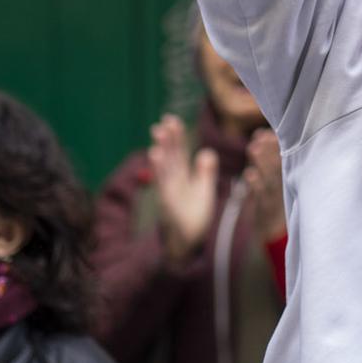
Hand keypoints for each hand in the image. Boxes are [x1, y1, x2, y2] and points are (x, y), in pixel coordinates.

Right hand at [149, 115, 217, 268]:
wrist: (188, 242)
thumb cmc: (194, 217)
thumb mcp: (203, 191)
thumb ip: (205, 172)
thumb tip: (206, 151)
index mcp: (182, 177)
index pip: (179, 152)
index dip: (176, 137)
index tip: (172, 120)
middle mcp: (173, 181)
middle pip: (171, 156)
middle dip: (168, 138)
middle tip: (165, 120)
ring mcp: (168, 191)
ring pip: (165, 166)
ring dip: (162, 148)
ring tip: (159, 132)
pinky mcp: (167, 202)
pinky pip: (162, 182)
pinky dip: (158, 168)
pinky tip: (155, 154)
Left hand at [242, 129, 285, 239]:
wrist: (275, 232)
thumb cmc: (274, 199)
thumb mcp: (277, 178)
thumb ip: (270, 156)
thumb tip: (260, 133)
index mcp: (287, 176)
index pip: (284, 155)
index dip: (275, 143)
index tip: (266, 132)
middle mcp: (284, 185)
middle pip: (278, 164)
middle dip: (269, 149)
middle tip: (260, 136)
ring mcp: (276, 196)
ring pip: (270, 177)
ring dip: (262, 162)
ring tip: (253, 148)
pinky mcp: (267, 209)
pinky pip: (262, 197)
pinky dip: (256, 185)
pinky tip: (249, 174)